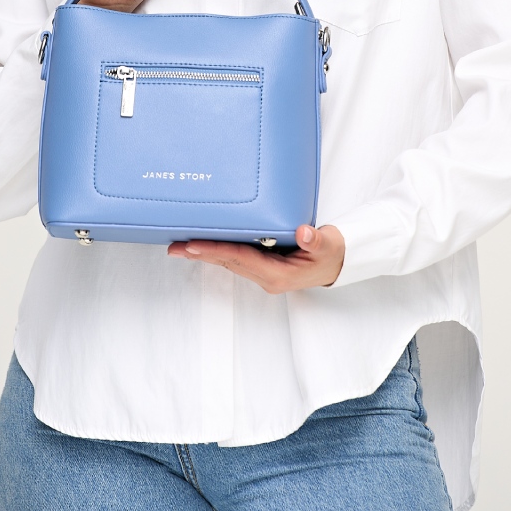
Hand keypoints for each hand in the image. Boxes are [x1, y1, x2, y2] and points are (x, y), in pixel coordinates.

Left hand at [167, 224, 344, 292]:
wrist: (336, 264)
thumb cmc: (331, 253)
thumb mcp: (328, 246)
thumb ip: (316, 240)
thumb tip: (303, 233)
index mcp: (278, 275)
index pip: (241, 259)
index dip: (216, 251)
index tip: (193, 245)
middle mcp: (266, 277)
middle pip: (228, 263)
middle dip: (201, 254)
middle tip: (174, 247)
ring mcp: (263, 274)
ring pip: (228, 262)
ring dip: (205, 254)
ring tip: (180, 246)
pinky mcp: (262, 267)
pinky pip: (235, 258)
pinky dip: (218, 251)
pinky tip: (204, 245)